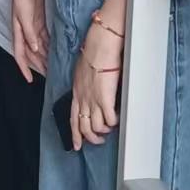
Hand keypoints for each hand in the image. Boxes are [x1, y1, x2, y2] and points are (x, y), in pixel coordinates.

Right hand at [11, 0, 47, 81]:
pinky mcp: (39, 20)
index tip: (30, 80)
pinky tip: (56, 50)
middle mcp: (25, 31)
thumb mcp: (24, 13)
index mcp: (19, 31)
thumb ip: (28, 31)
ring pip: (39, 46)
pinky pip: (44, 37)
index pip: (20, 54)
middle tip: (50, 77)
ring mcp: (33, 25)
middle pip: (32, 53)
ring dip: (45, 56)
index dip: (24, 68)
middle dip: (39, 65)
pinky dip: (49, 45)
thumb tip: (34, 48)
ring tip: (55, 66)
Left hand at [69, 18, 123, 150]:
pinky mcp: (105, 98)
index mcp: (76, 92)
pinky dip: (114, 123)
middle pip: (83, 127)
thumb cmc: (93, 53)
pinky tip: (118, 119)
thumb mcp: (82, 71)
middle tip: (98, 140)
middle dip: (91, 138)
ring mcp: (93, 100)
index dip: (74, 134)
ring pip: (96, 127)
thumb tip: (90, 88)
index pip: (72, 119)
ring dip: (103, 132)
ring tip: (110, 129)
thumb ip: (85, 83)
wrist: (100, 45)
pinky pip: (109, 120)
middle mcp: (83, 99)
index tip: (76, 145)